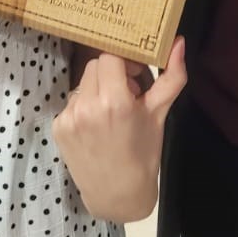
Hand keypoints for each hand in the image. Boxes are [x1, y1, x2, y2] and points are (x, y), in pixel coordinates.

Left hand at [52, 40, 186, 221]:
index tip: (134, 75)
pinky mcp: (58, 128)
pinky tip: (97, 126)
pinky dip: (84, 108)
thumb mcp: (160, 114)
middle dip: (112, 74)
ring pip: (83, 83)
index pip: (110, 56)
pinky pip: (72, 103)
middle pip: (95, 66)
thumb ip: (172, 76)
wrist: (118, 195)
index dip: (124, 62)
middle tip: (127, 94)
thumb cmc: (143, 154)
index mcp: (115, 101)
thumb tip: (179, 41)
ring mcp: (69, 118)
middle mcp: (88, 106)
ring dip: (97, 90)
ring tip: (111, 114)